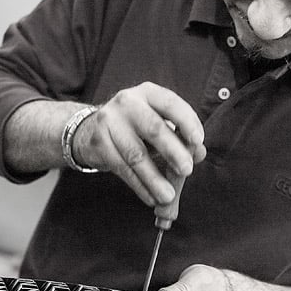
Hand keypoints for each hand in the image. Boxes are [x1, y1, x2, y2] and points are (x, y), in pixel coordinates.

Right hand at [73, 82, 205, 206]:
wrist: (91, 130)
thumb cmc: (135, 127)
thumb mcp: (157, 123)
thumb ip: (180, 136)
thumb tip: (199, 153)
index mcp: (148, 93)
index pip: (171, 104)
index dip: (187, 122)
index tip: (198, 142)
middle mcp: (127, 103)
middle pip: (154, 128)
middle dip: (173, 151)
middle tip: (187, 171)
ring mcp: (109, 122)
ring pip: (136, 154)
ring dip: (154, 178)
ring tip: (168, 195)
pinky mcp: (99, 143)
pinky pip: (122, 168)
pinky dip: (139, 186)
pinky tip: (150, 197)